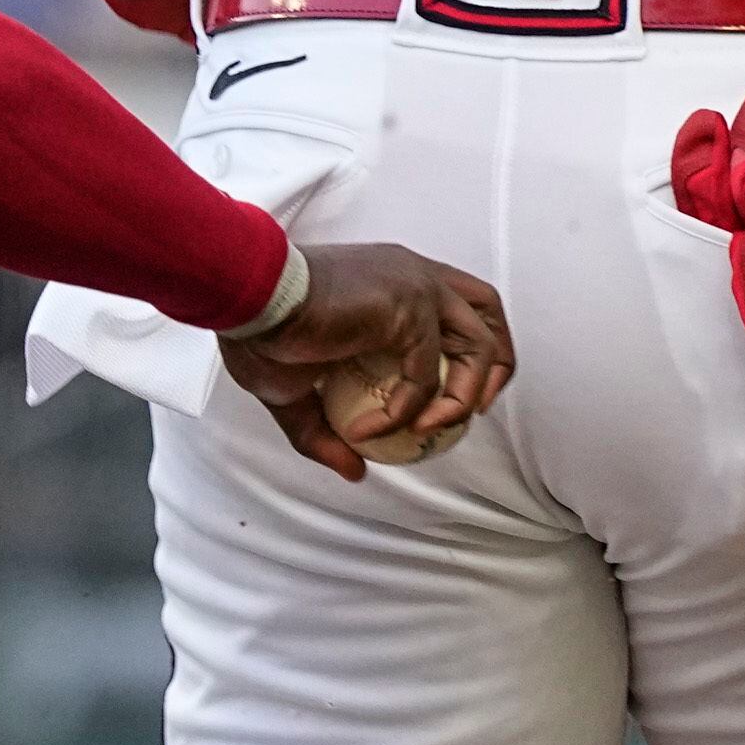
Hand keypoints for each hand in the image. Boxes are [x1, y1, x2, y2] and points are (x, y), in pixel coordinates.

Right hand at [222, 241, 513, 482]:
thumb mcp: (293, 391)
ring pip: (478, 343)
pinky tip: (368, 428)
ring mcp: (417, 286)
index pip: (457, 306)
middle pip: (489, 311)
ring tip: (425, 431)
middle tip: (471, 412)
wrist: (247, 301)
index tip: (452, 400)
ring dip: (459, 399)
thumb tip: (354, 470)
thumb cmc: (261, 330)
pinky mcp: (409, 306)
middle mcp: (414, 274)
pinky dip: (405, 412)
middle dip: (496, 365)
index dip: (468, 353)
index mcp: (395, 280)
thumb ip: (325, 430)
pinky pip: (427, 374)